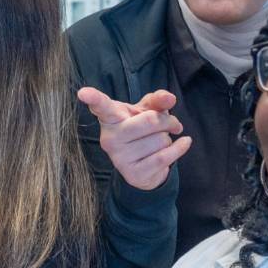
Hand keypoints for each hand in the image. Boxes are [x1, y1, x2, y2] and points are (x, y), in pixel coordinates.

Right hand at [78, 87, 192, 190]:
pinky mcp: (133, 174)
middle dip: (168, 120)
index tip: (83, 93)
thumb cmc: (141, 130)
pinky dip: (180, 148)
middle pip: (150, 120)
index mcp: (110, 118)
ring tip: (159, 141)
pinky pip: (165, 157)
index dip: (93, 98)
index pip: (102, 106)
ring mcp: (119, 158)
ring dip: (168, 138)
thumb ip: (157, 100)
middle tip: (172, 124)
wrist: (142, 164)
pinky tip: (184, 142)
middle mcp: (110, 138)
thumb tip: (170, 99)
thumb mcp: (146, 111)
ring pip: (160, 139)